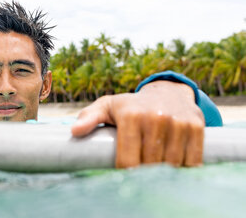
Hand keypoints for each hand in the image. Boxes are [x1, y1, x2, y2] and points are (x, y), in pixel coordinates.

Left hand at [71, 81, 204, 167]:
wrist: (166, 92)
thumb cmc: (131, 105)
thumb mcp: (108, 107)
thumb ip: (90, 117)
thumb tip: (74, 131)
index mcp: (131, 115)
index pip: (128, 159)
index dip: (126, 173)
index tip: (124, 177)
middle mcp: (155, 117)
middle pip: (150, 164)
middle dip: (144, 174)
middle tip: (139, 177)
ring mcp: (178, 122)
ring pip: (171, 165)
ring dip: (164, 174)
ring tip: (155, 174)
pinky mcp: (196, 126)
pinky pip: (192, 160)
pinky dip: (184, 169)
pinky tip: (175, 168)